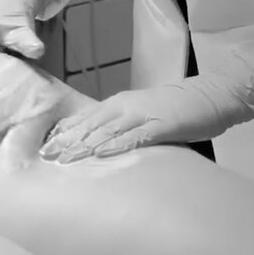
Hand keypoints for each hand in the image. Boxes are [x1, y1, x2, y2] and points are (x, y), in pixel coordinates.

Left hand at [39, 70, 253, 162]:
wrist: (209, 96)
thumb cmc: (176, 108)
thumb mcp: (143, 115)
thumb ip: (122, 128)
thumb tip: (98, 147)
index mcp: (120, 104)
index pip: (86, 118)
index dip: (65, 131)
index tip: (44, 145)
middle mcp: (125, 107)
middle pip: (90, 124)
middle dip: (66, 140)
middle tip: (45, 155)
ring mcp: (142, 115)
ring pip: (106, 130)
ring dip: (84, 144)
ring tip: (65, 158)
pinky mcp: (160, 125)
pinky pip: (135, 137)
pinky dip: (117, 145)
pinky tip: (102, 154)